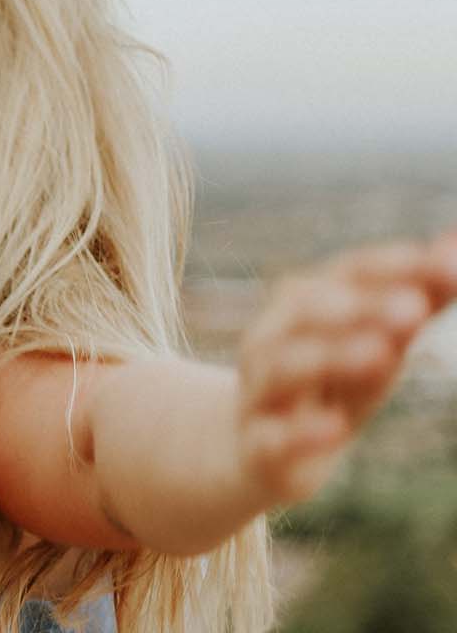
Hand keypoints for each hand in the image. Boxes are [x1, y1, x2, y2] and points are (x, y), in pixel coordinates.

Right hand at [236, 230, 456, 505]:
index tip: (442, 263)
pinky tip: (337, 429)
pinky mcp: (259, 448)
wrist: (258, 451)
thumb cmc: (333, 385)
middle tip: (414, 308)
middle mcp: (271, 339)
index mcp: (303, 304)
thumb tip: (455, 245)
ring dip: (331, 358)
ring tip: (381, 355)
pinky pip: (274, 438)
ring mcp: (259, 392)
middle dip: (360, 309)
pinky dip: (303, 433)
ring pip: (285, 367)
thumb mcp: (379, 343)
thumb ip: (418, 298)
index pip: (346, 275)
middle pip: (306, 314)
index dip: (390, 268)